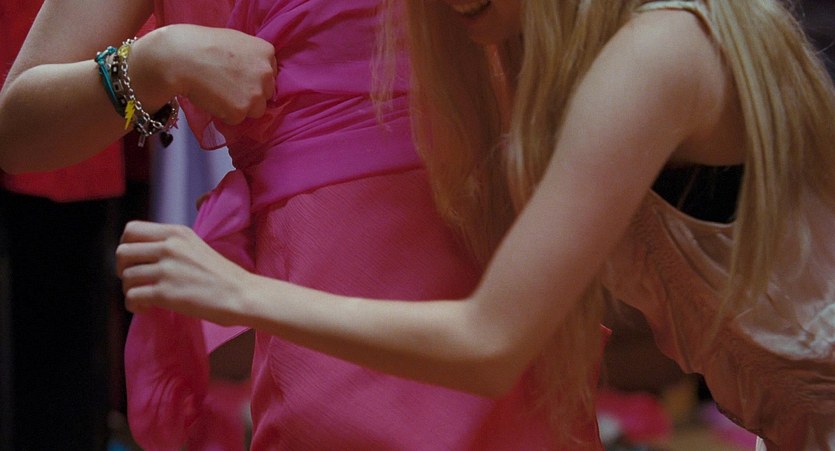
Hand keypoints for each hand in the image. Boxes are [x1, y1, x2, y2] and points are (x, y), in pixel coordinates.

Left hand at [117, 220, 251, 324]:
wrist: (241, 295)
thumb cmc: (221, 275)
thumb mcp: (195, 246)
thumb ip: (170, 245)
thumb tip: (140, 255)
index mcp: (176, 233)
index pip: (131, 230)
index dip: (126, 246)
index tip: (136, 260)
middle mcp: (169, 247)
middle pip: (122, 253)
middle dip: (123, 269)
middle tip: (137, 280)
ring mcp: (167, 269)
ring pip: (126, 277)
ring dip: (131, 290)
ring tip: (146, 298)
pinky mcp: (165, 293)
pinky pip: (132, 297)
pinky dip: (134, 306)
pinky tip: (147, 309)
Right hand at [132, 24, 277, 123]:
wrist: (181, 57)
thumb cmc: (202, 44)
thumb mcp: (236, 41)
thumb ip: (251, 57)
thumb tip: (254, 73)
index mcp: (266, 52)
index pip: (270, 74)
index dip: (253, 78)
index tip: (238, 77)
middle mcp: (266, 73)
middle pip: (266, 93)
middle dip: (251, 93)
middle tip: (228, 86)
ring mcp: (256, 93)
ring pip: (256, 109)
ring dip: (241, 106)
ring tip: (220, 94)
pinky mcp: (242, 111)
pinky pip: (238, 119)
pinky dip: (226, 114)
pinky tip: (213, 99)